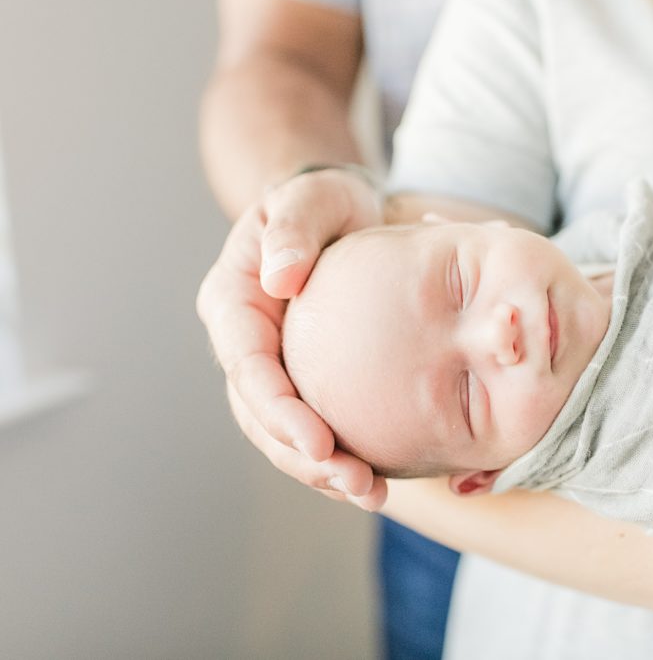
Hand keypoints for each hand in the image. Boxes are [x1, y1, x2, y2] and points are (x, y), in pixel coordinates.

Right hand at [197, 168, 385, 509]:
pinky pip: (317, 427)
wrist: (343, 213)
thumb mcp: (309, 199)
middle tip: (356, 484)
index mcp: (234, 304)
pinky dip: (341, 457)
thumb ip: (293, 230)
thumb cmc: (323, 201)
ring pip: (285, 435)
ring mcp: (277, 367)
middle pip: (262, 416)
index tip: (319, 443)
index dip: (278, 411)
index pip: (247, 368)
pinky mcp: (309, 381)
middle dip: (303, 458)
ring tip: (370, 493)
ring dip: (323, 471)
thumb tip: (278, 278)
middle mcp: (249, 344)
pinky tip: (378, 479)